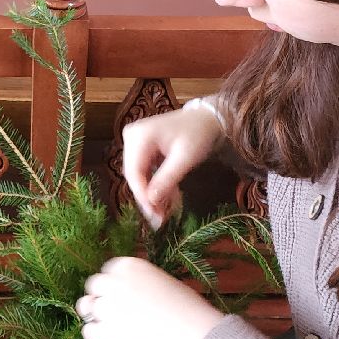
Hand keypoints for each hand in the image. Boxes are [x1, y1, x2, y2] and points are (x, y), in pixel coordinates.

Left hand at [75, 256, 224, 338]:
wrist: (193, 332)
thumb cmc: (187, 308)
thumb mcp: (162, 281)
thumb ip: (139, 283)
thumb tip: (127, 293)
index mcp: (129, 265)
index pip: (108, 270)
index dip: (114, 285)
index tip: (124, 296)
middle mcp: (113, 282)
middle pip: (94, 286)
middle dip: (102, 297)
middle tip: (116, 312)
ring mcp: (107, 306)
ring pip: (85, 307)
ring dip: (95, 314)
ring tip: (113, 325)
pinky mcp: (105, 331)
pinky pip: (88, 331)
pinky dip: (98, 335)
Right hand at [121, 104, 224, 229]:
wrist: (206, 119)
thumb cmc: (198, 134)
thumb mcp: (185, 159)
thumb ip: (166, 180)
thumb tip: (150, 203)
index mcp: (139, 136)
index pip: (134, 173)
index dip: (143, 196)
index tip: (155, 217)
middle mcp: (131, 137)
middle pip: (134, 175)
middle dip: (148, 198)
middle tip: (161, 220)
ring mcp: (134, 142)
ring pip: (139, 176)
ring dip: (153, 194)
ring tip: (167, 212)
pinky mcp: (140, 148)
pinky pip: (144, 172)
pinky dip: (156, 185)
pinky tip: (168, 198)